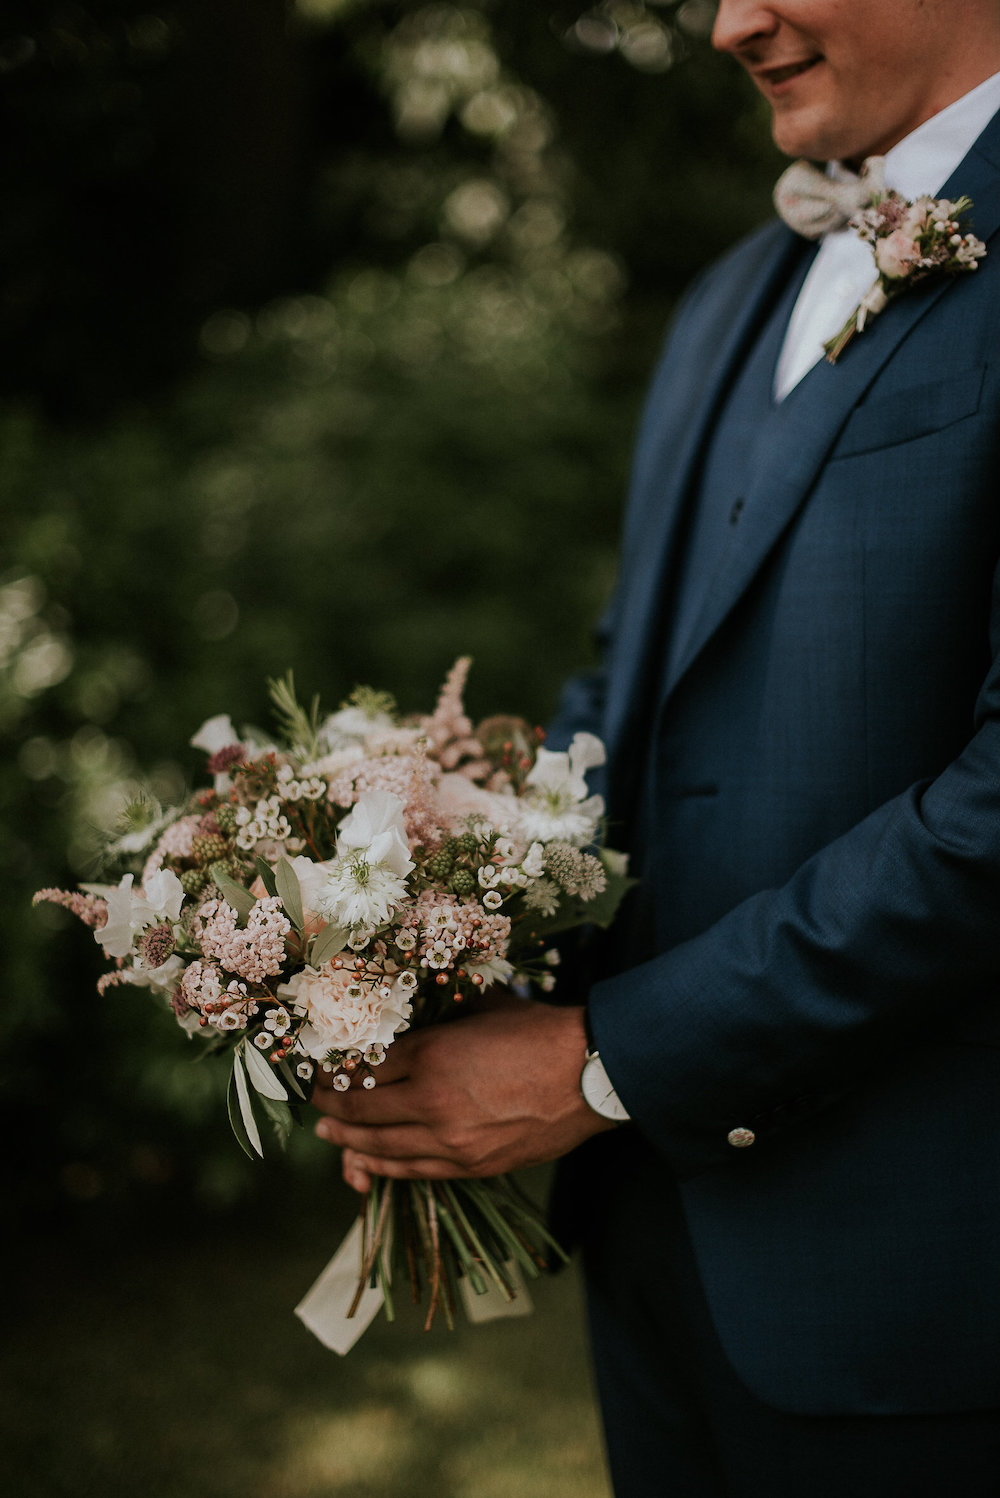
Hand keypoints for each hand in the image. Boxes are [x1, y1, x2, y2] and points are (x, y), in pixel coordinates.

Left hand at [312, 1000, 615, 1190]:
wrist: (590, 1074)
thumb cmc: (538, 1032)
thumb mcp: (480, 1010)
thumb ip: (440, 1019)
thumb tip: (408, 1018)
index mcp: (432, 1052)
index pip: (365, 1067)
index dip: (337, 1069)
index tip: (323, 1068)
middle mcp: (432, 1100)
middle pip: (362, 1108)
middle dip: (331, 1106)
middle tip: (315, 1101)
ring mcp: (451, 1140)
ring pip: (381, 1145)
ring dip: (347, 1140)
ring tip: (328, 1133)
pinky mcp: (472, 1166)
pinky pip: (413, 1171)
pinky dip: (383, 1166)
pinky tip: (365, 1162)